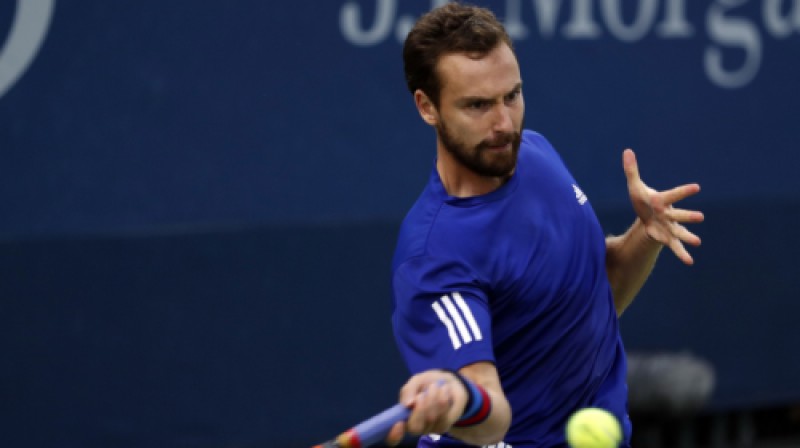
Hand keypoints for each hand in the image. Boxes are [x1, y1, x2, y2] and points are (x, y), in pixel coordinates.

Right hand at [385, 370, 466, 445]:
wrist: (447, 383)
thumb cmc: (427, 384)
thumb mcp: (415, 382)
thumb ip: (408, 390)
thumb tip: (407, 404)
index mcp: (402, 417)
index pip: (393, 437)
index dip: (394, 435)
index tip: (398, 423)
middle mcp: (414, 427)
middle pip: (414, 428)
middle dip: (419, 410)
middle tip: (421, 395)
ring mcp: (429, 428)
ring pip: (430, 419)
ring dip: (432, 400)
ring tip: (434, 386)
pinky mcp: (443, 427)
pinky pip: (443, 417)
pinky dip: (443, 401)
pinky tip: (444, 391)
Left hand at [623, 149, 703, 264]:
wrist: (647, 216)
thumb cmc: (642, 200)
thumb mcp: (635, 186)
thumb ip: (632, 170)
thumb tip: (627, 151)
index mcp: (661, 201)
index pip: (673, 195)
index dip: (683, 192)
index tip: (697, 187)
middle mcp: (669, 214)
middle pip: (679, 215)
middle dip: (688, 216)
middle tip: (701, 216)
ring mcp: (669, 227)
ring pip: (680, 232)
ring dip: (688, 236)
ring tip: (697, 242)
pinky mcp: (666, 238)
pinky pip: (674, 247)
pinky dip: (681, 254)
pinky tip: (689, 262)